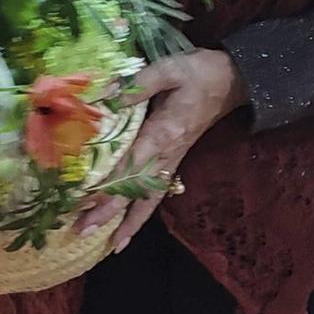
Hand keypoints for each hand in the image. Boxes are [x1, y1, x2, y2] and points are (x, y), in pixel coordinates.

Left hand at [75, 49, 247, 253]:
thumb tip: (105, 98)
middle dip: (110, 212)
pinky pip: (157, 192)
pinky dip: (142, 212)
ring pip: (150, 199)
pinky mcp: (174, 159)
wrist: (231, 80)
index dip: (108, 185)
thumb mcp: (170, 69)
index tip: (85, 201)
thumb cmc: (200, 72)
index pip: (131, 165)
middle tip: (81, 231)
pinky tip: (129, 225)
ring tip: (109, 245)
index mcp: (163, 132)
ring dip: (128, 221)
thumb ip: (138, 84)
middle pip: (137, 191)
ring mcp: (172, 159)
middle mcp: (167, 153)